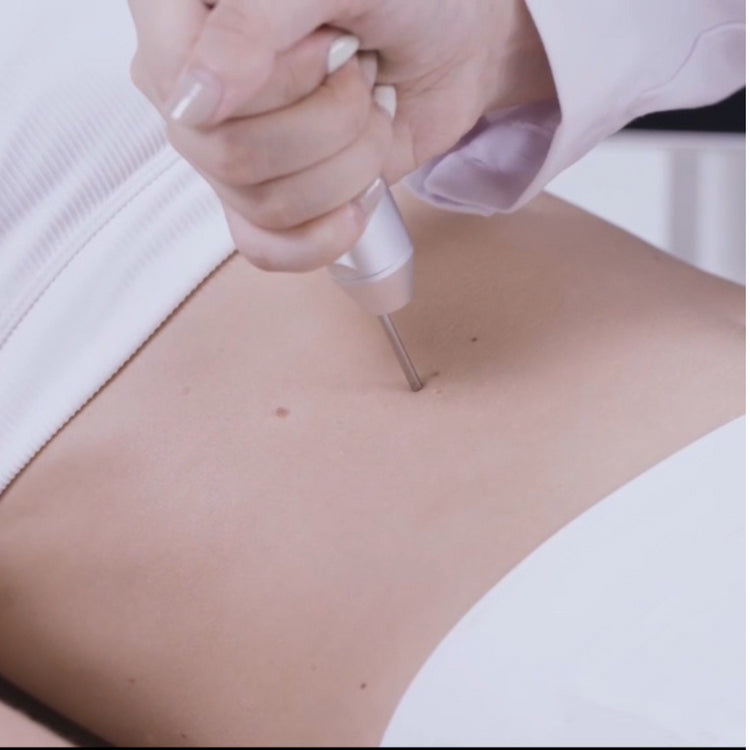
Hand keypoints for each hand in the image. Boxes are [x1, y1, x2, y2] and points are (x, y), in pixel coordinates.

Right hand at [128, 0, 553, 271]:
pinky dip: (326, 234)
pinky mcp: (272, 198)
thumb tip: (193, 103)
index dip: (278, 86)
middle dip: (330, 121)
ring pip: (266, 206)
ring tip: (368, 111)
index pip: (193, 98)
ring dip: (350, 163)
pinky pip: (267, 249)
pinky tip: (359, 197)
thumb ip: (252, 24)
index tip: (334, 45)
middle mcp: (200, 96)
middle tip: (359, 71)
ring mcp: (233, 153)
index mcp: (185, 24)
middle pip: (232, 158)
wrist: (457, 42)